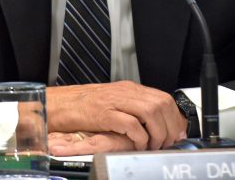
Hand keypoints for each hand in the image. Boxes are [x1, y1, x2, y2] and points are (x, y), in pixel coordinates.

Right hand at [46, 81, 185, 150]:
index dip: (174, 118)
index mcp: (129, 89)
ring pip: (150, 112)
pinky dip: (139, 138)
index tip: (176, 133)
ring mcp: (115, 101)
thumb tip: (155, 125)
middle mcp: (125, 92)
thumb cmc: (83, 107)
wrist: (58, 105)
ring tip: (152, 146)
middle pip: (160, 104)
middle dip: (169, 127)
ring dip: (156, 133)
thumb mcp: (113, 104)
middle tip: (166, 143)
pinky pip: (131, 124)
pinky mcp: (104, 114)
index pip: (163, 98)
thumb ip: (132, 110)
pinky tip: (137, 145)